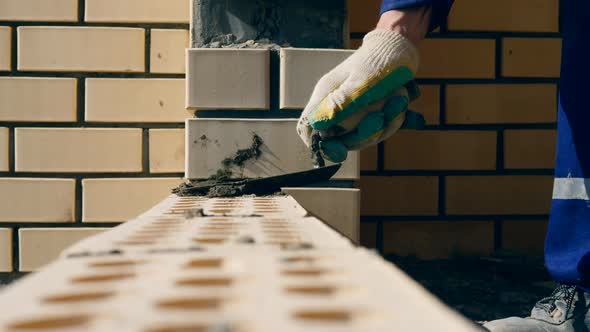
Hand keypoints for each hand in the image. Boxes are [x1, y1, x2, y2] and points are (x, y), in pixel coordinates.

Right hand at [297, 8, 430, 162]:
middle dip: (364, 135)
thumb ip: (341, 102)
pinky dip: (392, 120)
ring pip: (363, 137)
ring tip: (399, 100)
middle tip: (381, 118)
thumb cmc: (379, 60)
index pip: (309, 127)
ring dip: (385, 125)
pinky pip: (379, 130)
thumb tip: (316, 124)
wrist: (400, 47)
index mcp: (325, 96)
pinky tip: (401, 103)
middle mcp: (335, 106)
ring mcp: (353, 112)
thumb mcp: (362, 81)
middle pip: (340, 139)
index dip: (319, 145)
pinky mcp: (369, 114)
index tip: (339, 152)